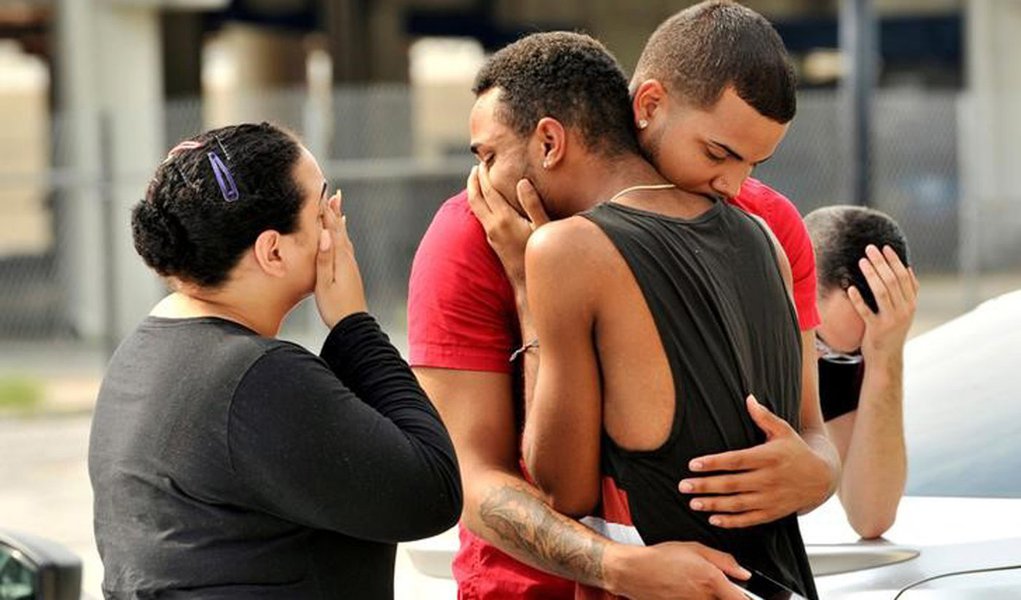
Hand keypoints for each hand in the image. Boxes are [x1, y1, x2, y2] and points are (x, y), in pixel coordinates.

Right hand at [315, 191, 366, 328]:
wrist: (353, 325)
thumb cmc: (335, 308)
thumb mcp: (324, 284)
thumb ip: (324, 259)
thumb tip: (325, 235)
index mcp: (340, 259)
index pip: (331, 229)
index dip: (326, 212)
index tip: (321, 194)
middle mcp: (348, 258)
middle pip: (340, 229)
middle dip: (334, 211)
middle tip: (332, 193)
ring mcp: (350, 265)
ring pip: (344, 236)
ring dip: (339, 221)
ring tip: (337, 207)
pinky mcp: (350, 272)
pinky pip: (346, 246)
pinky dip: (342, 235)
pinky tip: (342, 236)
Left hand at [466, 163, 548, 285]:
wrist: (528, 284)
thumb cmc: (540, 255)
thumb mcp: (542, 228)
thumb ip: (533, 204)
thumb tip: (522, 182)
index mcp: (504, 219)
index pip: (489, 191)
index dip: (485, 174)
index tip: (485, 161)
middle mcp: (493, 227)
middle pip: (475, 199)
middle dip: (474, 181)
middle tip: (476, 166)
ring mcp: (491, 235)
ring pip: (476, 209)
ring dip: (474, 192)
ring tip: (478, 179)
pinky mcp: (492, 242)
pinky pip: (481, 216)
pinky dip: (480, 203)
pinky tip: (487, 201)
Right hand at [607, 541, 749, 599]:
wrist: (634, 572)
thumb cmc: (661, 558)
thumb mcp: (695, 548)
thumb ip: (724, 560)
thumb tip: (742, 572)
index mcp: (711, 581)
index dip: (747, 597)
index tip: (752, 594)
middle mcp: (703, 598)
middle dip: (727, 595)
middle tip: (718, 586)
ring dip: (711, 597)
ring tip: (697, 585)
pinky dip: (697, 598)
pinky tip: (687, 590)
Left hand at [679, 396, 832, 527]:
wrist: (821, 478)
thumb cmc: (796, 450)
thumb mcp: (784, 431)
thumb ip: (764, 417)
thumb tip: (748, 397)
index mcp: (769, 457)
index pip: (736, 461)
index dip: (714, 463)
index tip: (693, 464)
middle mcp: (769, 479)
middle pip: (732, 484)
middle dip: (706, 486)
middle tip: (683, 485)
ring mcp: (771, 498)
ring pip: (738, 504)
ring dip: (714, 504)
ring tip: (693, 503)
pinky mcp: (773, 513)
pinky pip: (750, 520)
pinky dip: (731, 522)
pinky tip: (713, 519)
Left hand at [849, 244, 918, 361]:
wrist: (887, 358)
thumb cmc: (892, 331)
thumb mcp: (905, 311)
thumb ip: (908, 292)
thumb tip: (909, 268)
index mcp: (911, 304)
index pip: (904, 277)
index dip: (894, 261)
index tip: (884, 248)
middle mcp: (904, 311)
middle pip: (893, 281)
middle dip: (881, 262)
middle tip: (869, 249)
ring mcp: (891, 320)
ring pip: (882, 292)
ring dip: (871, 275)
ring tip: (862, 261)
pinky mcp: (876, 330)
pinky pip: (866, 311)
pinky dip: (858, 299)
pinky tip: (850, 288)